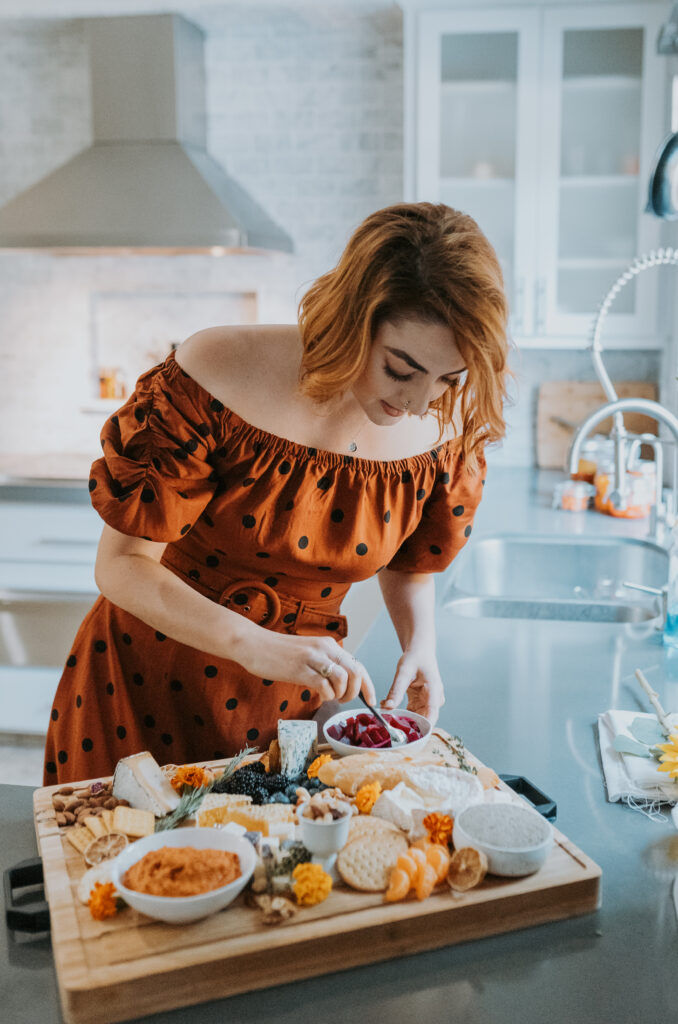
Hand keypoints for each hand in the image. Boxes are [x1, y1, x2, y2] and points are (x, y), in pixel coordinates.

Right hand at [237, 627, 375, 704]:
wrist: (253, 644)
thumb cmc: (279, 653)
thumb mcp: (308, 654)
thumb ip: (325, 664)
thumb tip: (342, 684)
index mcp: (329, 645)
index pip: (358, 664)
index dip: (368, 685)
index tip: (370, 701)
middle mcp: (325, 648)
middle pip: (356, 672)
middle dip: (356, 692)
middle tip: (344, 700)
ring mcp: (312, 658)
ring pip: (343, 678)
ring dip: (340, 694)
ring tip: (330, 698)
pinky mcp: (299, 669)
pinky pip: (323, 685)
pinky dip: (326, 695)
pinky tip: (319, 695)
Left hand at [380, 648, 444, 723]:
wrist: (420, 651)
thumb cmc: (414, 658)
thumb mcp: (403, 672)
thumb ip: (396, 690)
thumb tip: (387, 707)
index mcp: (434, 691)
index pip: (432, 714)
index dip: (423, 728)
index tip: (410, 737)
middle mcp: (434, 699)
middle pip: (424, 719)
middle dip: (408, 726)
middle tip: (389, 727)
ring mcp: (429, 702)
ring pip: (417, 718)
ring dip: (403, 720)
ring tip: (386, 718)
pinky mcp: (422, 702)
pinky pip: (412, 712)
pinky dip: (402, 713)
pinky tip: (389, 709)